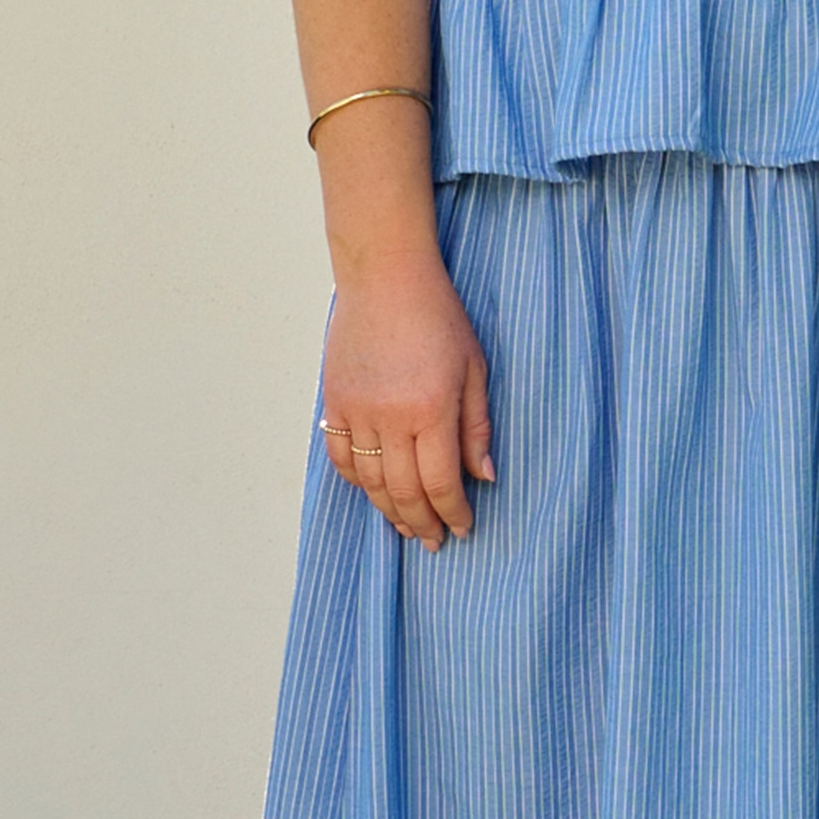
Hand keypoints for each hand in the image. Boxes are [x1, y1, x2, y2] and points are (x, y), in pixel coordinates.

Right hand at [319, 250, 493, 545]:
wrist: (385, 277)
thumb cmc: (438, 316)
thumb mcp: (474, 368)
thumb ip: (477, 426)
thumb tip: (485, 476)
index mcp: (431, 410)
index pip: (440, 482)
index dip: (452, 513)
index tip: (463, 529)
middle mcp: (390, 417)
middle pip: (403, 491)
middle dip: (421, 523)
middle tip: (433, 541)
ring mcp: (356, 410)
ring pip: (369, 481)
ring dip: (388, 510)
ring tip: (405, 526)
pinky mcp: (334, 400)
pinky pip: (341, 455)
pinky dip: (356, 480)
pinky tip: (373, 491)